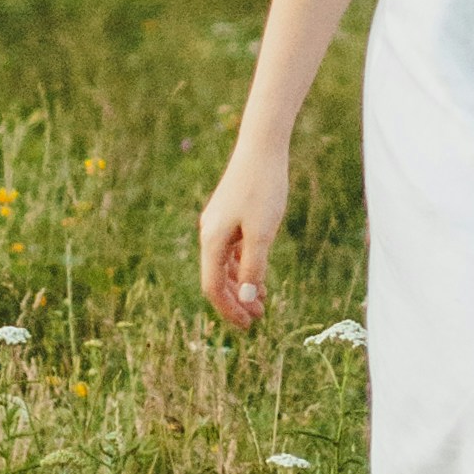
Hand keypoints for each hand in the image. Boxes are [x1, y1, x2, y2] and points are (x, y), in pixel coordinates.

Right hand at [198, 141, 287, 332]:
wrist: (262, 146)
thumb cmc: (263, 188)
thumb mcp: (262, 233)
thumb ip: (253, 268)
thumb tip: (246, 300)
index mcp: (212, 241)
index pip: (213, 287)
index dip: (229, 310)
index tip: (249, 326)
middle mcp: (209, 234)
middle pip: (217, 279)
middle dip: (236, 302)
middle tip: (258, 319)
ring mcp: (219, 224)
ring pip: (225, 266)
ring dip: (242, 286)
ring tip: (263, 302)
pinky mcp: (229, 215)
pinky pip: (232, 250)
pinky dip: (244, 267)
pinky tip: (260, 276)